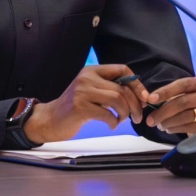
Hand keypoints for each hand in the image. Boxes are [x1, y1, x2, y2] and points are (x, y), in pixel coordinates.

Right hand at [24, 65, 148, 143]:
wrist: (50, 119)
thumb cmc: (75, 107)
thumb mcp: (91, 91)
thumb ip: (110, 89)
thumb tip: (140, 95)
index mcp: (92, 70)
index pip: (122, 69)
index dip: (137, 84)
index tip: (144, 98)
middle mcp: (87, 78)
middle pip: (122, 88)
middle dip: (135, 104)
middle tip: (137, 116)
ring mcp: (82, 92)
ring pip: (117, 100)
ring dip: (126, 113)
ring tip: (123, 120)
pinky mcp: (80, 107)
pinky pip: (107, 114)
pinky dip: (114, 122)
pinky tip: (111, 125)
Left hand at [145, 77, 195, 135]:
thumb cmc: (192, 102)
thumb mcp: (185, 93)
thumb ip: (171, 94)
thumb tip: (150, 100)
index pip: (182, 85)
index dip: (165, 91)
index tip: (150, 99)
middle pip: (182, 102)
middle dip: (163, 112)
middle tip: (150, 120)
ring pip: (184, 117)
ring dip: (167, 122)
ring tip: (159, 125)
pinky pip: (188, 128)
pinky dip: (175, 129)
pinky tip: (169, 129)